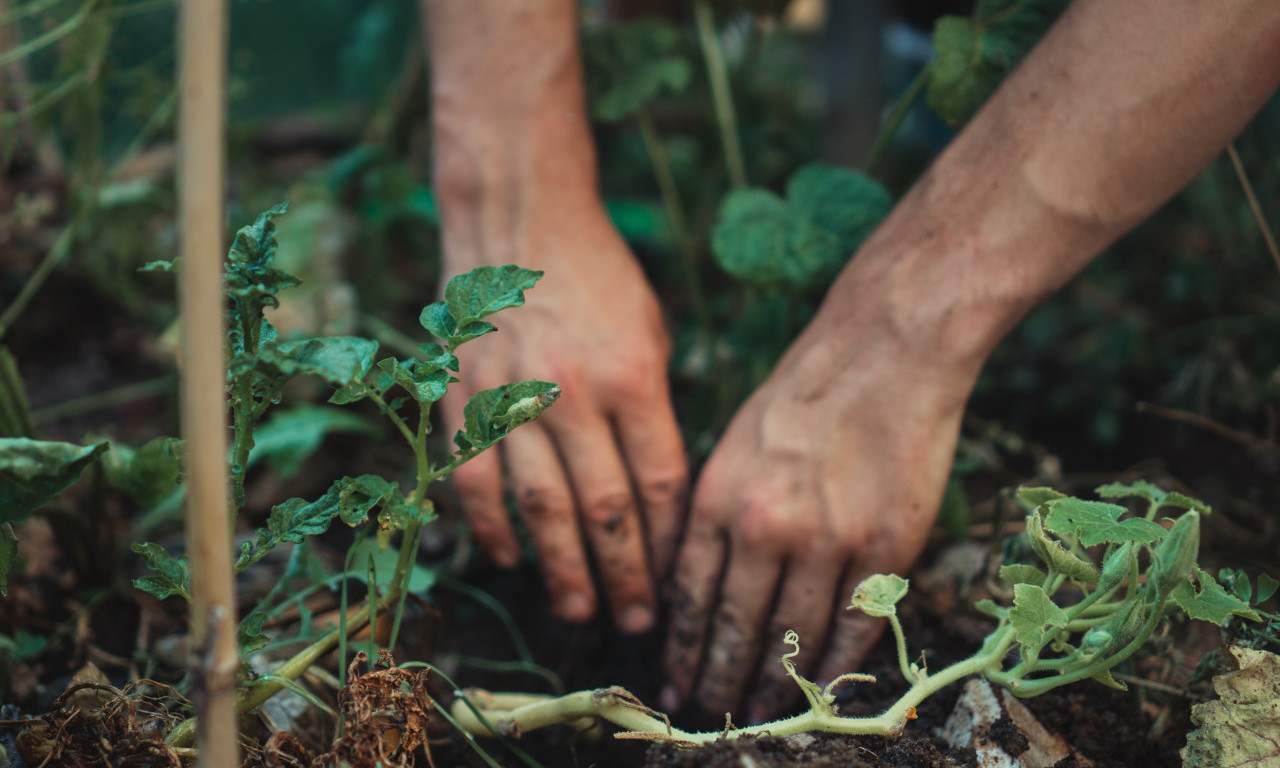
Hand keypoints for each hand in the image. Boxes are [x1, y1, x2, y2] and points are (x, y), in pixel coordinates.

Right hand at [440, 209, 687, 633]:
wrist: (518, 219)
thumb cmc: (599, 277)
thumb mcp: (650, 332)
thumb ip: (655, 410)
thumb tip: (659, 493)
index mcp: (634, 376)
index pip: (659, 483)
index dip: (669, 542)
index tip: (678, 582)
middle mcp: (574, 393)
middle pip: (605, 509)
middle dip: (625, 576)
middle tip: (636, 624)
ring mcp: (513, 397)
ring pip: (540, 508)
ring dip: (561, 570)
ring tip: (580, 611)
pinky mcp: (465, 397)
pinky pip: (476, 480)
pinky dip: (492, 528)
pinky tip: (510, 560)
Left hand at [662, 296, 974, 722]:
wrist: (886, 349)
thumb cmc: (804, 391)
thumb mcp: (733, 443)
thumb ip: (714, 513)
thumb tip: (694, 583)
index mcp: (718, 497)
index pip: (690, 596)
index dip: (682, 649)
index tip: (674, 682)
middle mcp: (765, 526)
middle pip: (735, 628)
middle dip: (718, 679)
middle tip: (708, 712)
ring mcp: (828, 540)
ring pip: (793, 638)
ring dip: (774, 685)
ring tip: (759, 712)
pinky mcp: (885, 547)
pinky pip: (854, 627)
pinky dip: (836, 666)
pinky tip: (821, 689)